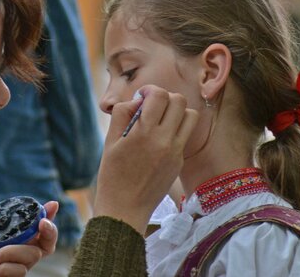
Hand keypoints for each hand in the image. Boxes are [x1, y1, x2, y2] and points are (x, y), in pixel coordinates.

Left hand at [0, 201, 58, 276]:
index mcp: (1, 241)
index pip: (30, 230)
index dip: (45, 217)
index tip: (51, 205)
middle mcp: (10, 255)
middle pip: (44, 245)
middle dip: (49, 232)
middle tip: (42, 223)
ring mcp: (9, 269)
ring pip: (32, 255)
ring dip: (14, 251)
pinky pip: (19, 271)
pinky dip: (7, 265)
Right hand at [93, 85, 197, 233]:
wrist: (125, 209)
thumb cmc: (112, 175)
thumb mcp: (109, 142)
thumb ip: (123, 115)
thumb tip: (137, 100)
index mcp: (144, 133)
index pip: (159, 96)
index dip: (149, 90)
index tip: (141, 97)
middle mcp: (164, 140)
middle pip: (178, 101)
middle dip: (164, 98)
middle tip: (151, 107)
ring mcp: (175, 151)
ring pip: (190, 115)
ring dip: (176, 112)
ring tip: (160, 119)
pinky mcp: (179, 161)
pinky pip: (185, 134)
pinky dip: (176, 128)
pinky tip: (160, 137)